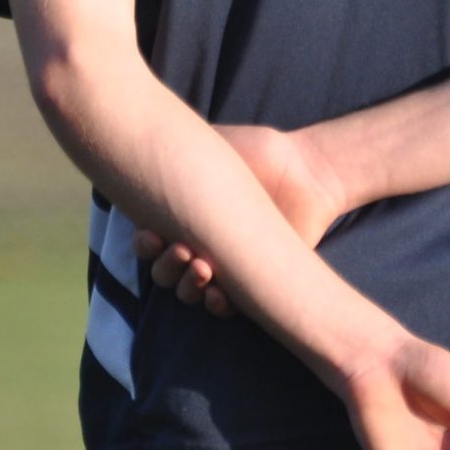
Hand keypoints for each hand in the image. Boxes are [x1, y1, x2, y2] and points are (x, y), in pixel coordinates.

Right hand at [137, 123, 348, 315]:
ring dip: (188, 286)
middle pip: (164, 273)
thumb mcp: (215, 144)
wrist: (305, 171)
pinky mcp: (251, 284)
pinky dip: (217, 303)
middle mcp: (198, 244)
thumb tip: (143, 142)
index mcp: (183, 217)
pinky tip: (219, 294)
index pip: (148, 242)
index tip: (150, 234)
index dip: (144, 244)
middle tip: (182, 249)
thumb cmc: (259, 154)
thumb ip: (178, 147)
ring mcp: (223, 266)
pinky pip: (224, 306)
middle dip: (166, 267)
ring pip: (188, 292)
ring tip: (204, 268)